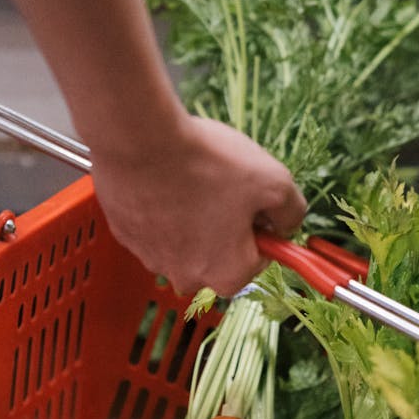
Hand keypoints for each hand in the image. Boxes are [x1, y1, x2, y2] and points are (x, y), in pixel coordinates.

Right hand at [86, 113, 306, 297]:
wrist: (140, 140)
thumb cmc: (208, 164)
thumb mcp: (276, 181)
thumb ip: (293, 211)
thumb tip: (287, 224)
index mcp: (227, 274)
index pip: (258, 259)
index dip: (259, 228)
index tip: (252, 201)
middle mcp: (187, 278)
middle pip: (217, 256)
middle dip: (223, 228)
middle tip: (221, 187)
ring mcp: (151, 258)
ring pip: (183, 242)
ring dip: (190, 218)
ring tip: (189, 179)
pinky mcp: (125, 236)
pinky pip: (152, 227)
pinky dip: (160, 208)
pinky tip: (163, 179)